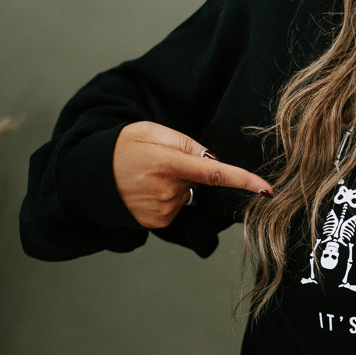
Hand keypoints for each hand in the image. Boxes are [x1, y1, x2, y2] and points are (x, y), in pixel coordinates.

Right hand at [113, 121, 272, 228]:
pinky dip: (165, 200)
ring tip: (146, 177)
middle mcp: (168, 191)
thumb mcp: (152, 131)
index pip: (217, 174)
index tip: (267, 190)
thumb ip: (187, 143)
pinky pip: (174, 209)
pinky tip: (145, 191)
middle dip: (187, 172)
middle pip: (199, 182)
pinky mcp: (157, 223)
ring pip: (186, 197)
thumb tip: (215, 160)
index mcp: (170, 163)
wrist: (88, 177)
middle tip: (157, 162)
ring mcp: (162, 210)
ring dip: (175, 187)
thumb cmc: (122, 147)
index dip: (245, 181)